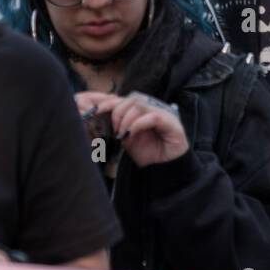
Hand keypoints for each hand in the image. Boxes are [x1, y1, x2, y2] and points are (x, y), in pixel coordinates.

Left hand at [74, 90, 188, 166]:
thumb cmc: (148, 154)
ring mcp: (164, 114)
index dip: (110, 103)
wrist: (165, 170)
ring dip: (127, 119)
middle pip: (132, 99)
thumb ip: (119, 126)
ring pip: (140, 105)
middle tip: (114, 129)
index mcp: (143, 111)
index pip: (125, 99)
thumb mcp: (128, 139)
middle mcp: (154, 109)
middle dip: (118, 112)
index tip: (97, 111)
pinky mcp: (172, 123)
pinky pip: (153, 117)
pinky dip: (139, 124)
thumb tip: (103, 117)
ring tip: (122, 134)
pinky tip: (132, 134)